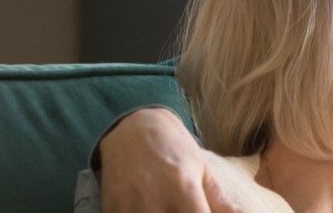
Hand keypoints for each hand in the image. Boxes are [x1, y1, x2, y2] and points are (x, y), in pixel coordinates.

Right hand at [97, 107, 238, 211]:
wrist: (133, 128)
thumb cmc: (174, 151)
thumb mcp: (202, 170)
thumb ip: (220, 201)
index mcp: (184, 188)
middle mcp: (155, 198)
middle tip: (183, 208)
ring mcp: (130, 205)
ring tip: (168, 207)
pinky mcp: (111, 208)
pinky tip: (149, 208)